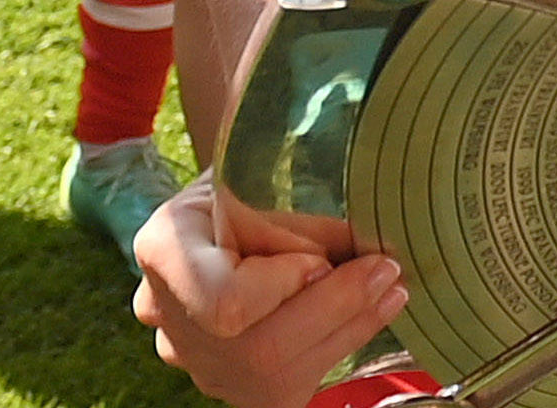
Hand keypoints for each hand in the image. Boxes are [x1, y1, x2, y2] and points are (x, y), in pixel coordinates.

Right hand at [133, 178, 401, 407]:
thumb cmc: (248, 183)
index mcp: (163, 251)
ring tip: (392, 286)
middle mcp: (172, 319)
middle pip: (261, 346)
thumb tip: (365, 212)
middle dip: (335, 308)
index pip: (223, 300)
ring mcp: (201, 363)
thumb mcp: (256, 170)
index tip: (321, 260)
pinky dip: (343, 342)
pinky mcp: (239, 388)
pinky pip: (296, 380)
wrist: (227, 216)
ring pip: (282, 371)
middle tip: (386, 269)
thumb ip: (292, 197)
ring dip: (351, 326)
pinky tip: (373, 310)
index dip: (279, 289)